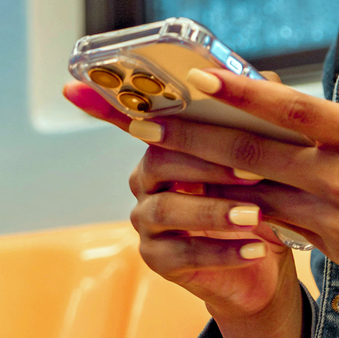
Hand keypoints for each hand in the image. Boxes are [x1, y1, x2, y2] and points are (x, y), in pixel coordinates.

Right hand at [68, 78, 305, 337]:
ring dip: (214, 211)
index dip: (102, 102)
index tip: (74, 86)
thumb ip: (254, 117)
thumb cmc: (259, 195)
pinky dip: (222, 251)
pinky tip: (255, 250)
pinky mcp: (157, 258)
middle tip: (252, 173)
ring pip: (167, 209)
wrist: (263, 257)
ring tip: (255, 215)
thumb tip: (264, 79)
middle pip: (160, 161)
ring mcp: (147, 220)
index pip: (135, 117)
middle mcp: (146, 178)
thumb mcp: (264, 155)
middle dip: (207, 165)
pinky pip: (182, 253)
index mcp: (164, 143)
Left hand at [128, 69, 338, 337]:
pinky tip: (219, 206)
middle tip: (149, 123)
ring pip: (258, 195)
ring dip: (209, 181)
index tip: (199, 78)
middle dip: (196, 137)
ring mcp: (338, 222)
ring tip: (166, 166)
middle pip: (254, 154)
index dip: (242, 92)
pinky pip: (283, 228)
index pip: (293, 110)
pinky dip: (250, 215)